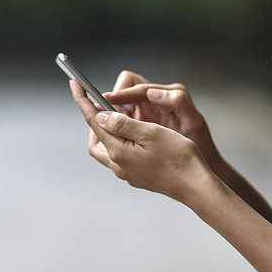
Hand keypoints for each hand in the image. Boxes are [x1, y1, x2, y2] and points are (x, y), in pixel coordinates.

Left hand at [69, 80, 212, 204]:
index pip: (93, 121)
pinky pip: (122, 158)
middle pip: (95, 141)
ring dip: (109, 134)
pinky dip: (122, 143)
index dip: (83, 101)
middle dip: (95, 122)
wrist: (196, 186)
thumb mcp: (150, 133)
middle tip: (104, 106)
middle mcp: (119, 165)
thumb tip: (100, 115)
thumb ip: (122, 124)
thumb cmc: (178, 157)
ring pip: (108, 151)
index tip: (75, 84)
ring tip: (122, 119)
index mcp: (118, 152)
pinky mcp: (138, 177)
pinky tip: (136, 137)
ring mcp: (128, 174)